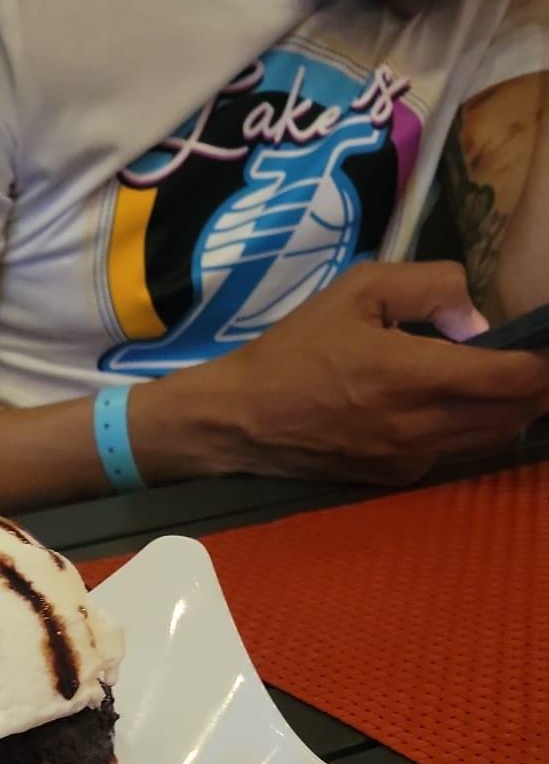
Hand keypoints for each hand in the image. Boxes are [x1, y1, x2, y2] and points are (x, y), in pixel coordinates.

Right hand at [175, 262, 548, 487]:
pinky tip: (447, 405)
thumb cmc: (297, 348)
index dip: (542, 363)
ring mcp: (411, 458)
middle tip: (534, 361)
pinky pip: (451, 451)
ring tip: (501, 379)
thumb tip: (476, 315)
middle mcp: (422, 426)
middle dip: (536, 389)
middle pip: (514, 414)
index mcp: (415, 375)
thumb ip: (430, 286)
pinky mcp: (396, 477)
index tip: (543, 345)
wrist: (244, 419)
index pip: (513, 379)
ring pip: (489, 437)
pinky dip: (465, 428)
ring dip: (508, 410)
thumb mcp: (359, 288)